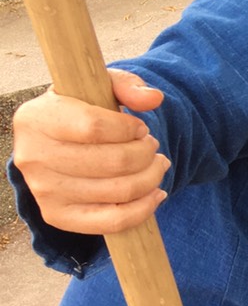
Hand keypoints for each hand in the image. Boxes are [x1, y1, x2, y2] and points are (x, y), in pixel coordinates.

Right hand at [11, 70, 170, 233]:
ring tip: (156, 164)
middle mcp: (33, 157)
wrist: (56, 147)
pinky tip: (155, 193)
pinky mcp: (58, 216)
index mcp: (36, 119)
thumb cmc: (81, 112)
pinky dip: (144, 208)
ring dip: (152, 177)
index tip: (140, 128)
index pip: (94, 127)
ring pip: (120, 190)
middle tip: (152, 146)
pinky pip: (113, 221)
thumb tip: (153, 99)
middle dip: (147, 153)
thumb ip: (127, 85)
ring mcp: (43, 191)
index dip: (129, 128)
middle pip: (113, 162)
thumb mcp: (99, 88)